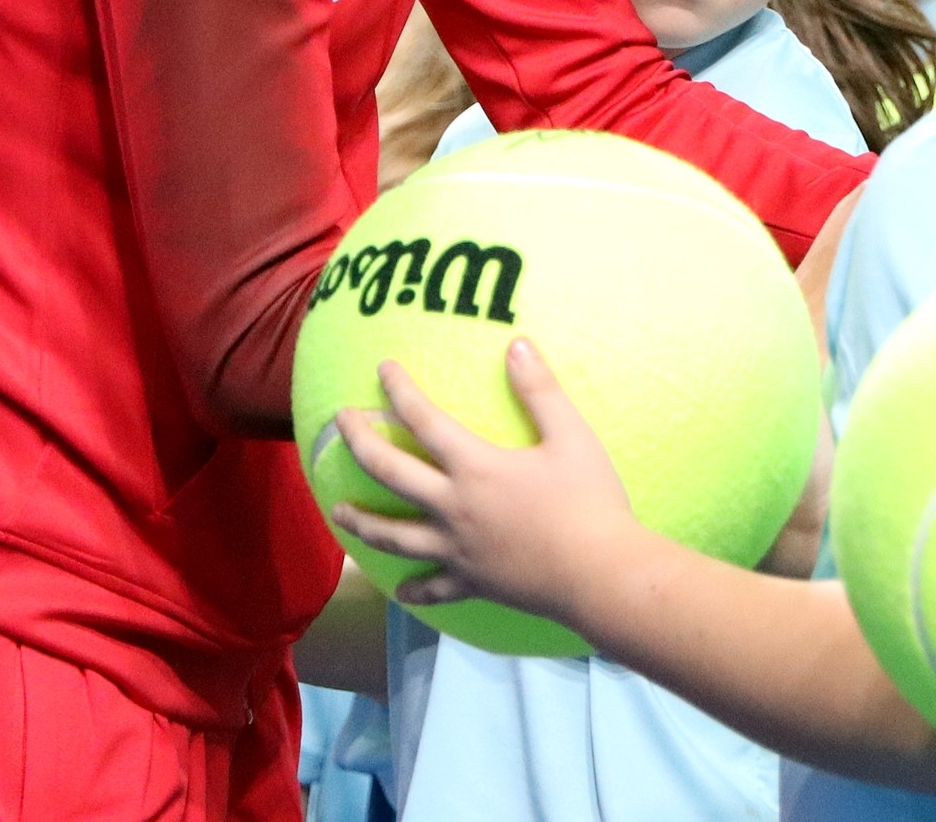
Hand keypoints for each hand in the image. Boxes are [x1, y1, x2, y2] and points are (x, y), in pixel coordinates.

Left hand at [329, 338, 642, 630]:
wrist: (598, 575)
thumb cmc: (590, 502)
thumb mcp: (571, 436)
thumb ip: (540, 390)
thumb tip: (517, 344)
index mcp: (475, 467)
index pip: (423, 419)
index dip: (399, 390)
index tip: (382, 369)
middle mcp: (454, 508)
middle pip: (390, 472)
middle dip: (359, 443)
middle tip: (340, 423)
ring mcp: (458, 550)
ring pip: (394, 536)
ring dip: (362, 521)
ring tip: (337, 512)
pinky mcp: (473, 582)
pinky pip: (434, 588)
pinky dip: (414, 589)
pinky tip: (401, 590)